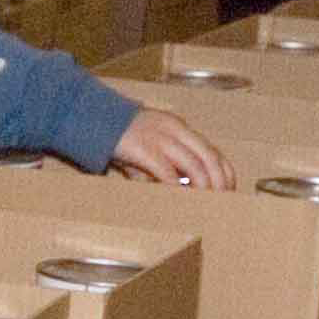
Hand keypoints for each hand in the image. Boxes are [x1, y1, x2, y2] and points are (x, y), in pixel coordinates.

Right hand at [110, 110, 235, 190]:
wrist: (90, 117)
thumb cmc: (117, 135)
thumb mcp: (147, 145)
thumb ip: (163, 163)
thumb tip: (174, 188)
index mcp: (178, 127)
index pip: (213, 150)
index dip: (225, 172)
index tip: (228, 189)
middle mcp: (174, 130)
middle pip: (209, 157)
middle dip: (219, 181)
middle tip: (221, 200)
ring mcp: (160, 139)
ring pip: (195, 164)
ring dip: (203, 186)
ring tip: (204, 201)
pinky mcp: (144, 149)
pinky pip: (168, 172)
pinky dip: (176, 186)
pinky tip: (179, 197)